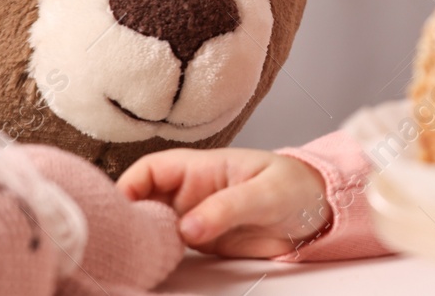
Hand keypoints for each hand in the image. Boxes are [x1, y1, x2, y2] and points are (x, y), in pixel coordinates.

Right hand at [117, 147, 329, 258]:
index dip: (129, 186)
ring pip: (150, 225)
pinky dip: (154, 255)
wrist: (318, 212)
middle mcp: (190, 191)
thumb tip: (185, 228)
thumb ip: (227, 208)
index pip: (151, 170)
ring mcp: (193, 217)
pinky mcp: (200, 240)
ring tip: (126, 260)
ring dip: (138, 240)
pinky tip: (147, 267)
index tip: (120, 212)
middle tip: (117, 245)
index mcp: (202, 167)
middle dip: (126, 218)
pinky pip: (167, 246)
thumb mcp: (266, 194)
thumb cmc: (295, 187)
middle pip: (141, 200)